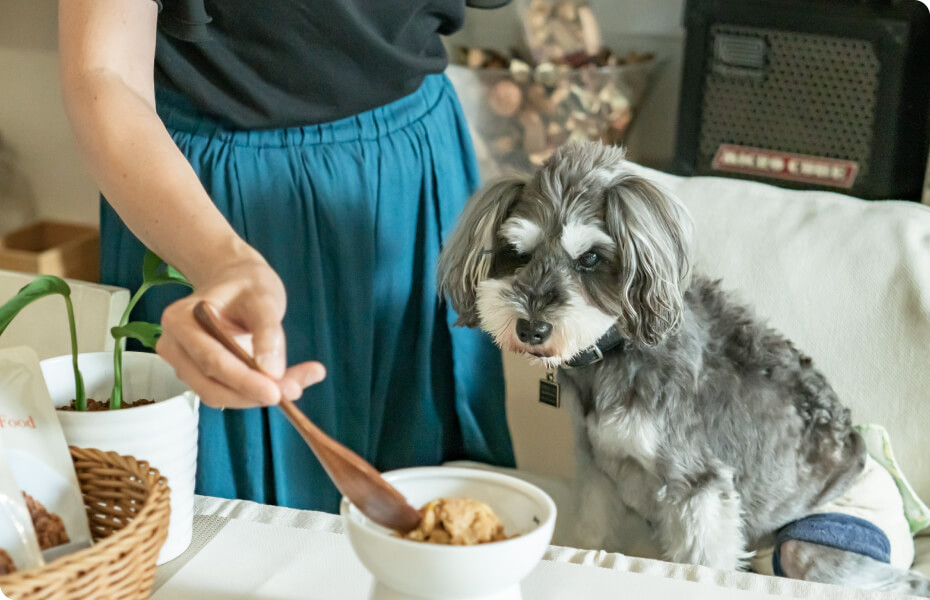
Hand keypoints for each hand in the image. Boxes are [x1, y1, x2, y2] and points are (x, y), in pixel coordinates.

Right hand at [156, 254, 325, 407]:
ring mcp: (184, 364)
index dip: (244, 381)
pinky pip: (228, 392)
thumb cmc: (246, 285)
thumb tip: (272, 372)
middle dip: (253, 394)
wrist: (236, 281)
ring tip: (296, 383)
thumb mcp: (264, 298)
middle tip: (294, 389)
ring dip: (257, 396)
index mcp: (180, 320)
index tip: (276, 393)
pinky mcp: (200, 376)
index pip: (212, 360)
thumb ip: (268, 332)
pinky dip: (256, 393)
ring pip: (220, 395)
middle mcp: (174, 346)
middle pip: (211, 386)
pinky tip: (285, 382)